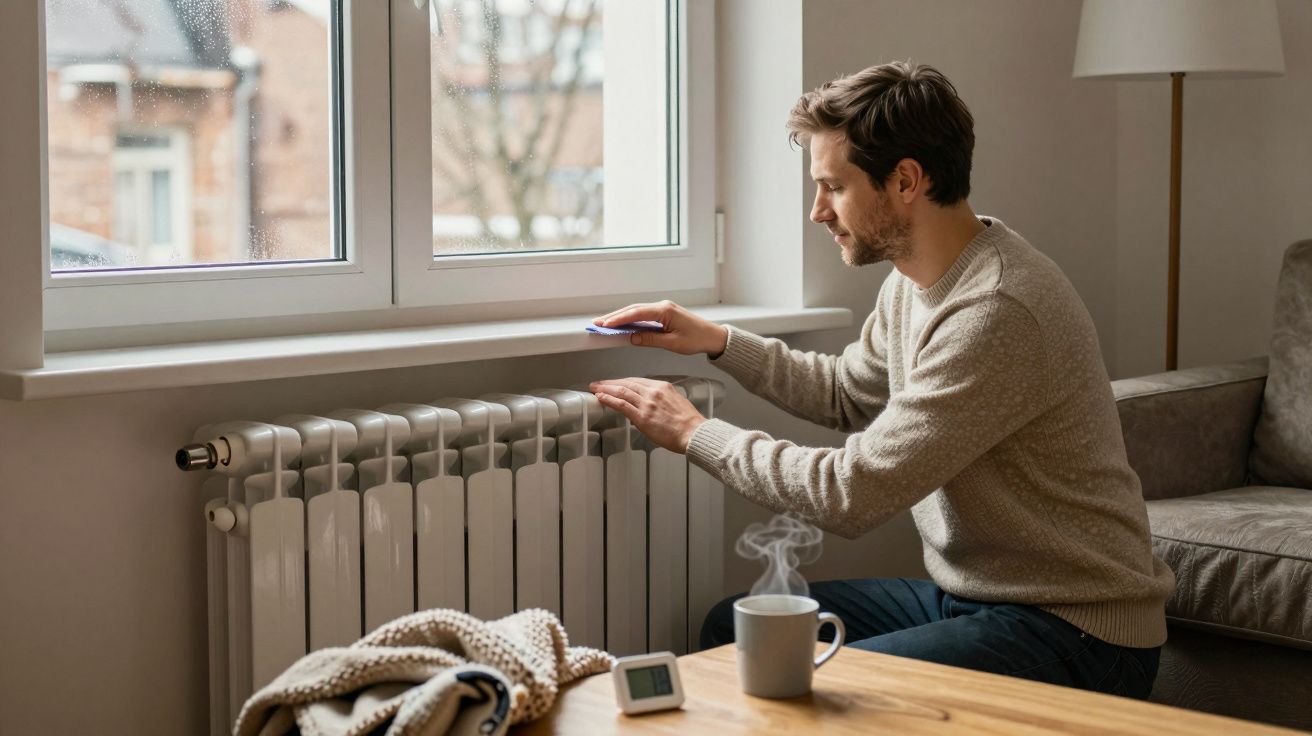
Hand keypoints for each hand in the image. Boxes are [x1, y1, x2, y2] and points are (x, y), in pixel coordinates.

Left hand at [589, 377, 705, 452]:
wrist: (694, 433)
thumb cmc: (688, 423)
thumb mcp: (676, 403)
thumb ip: (660, 401)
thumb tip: (647, 406)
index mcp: (662, 387)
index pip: (637, 381)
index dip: (623, 381)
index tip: (614, 382)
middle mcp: (653, 392)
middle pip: (627, 383)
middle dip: (610, 383)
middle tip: (599, 383)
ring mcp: (647, 404)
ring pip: (622, 392)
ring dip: (606, 389)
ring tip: (595, 388)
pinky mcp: (642, 417)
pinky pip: (622, 405)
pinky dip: (609, 400)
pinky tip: (601, 398)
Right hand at [593, 300, 728, 357]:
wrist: (712, 336)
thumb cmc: (697, 339)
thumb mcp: (673, 343)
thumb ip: (651, 339)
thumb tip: (633, 338)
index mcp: (665, 311)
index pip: (636, 313)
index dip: (619, 319)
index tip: (605, 324)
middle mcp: (662, 306)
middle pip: (633, 310)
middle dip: (614, 317)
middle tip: (598, 323)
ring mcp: (663, 309)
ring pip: (637, 311)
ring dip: (621, 317)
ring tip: (605, 324)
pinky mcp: (664, 314)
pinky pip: (643, 315)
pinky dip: (631, 319)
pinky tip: (622, 325)